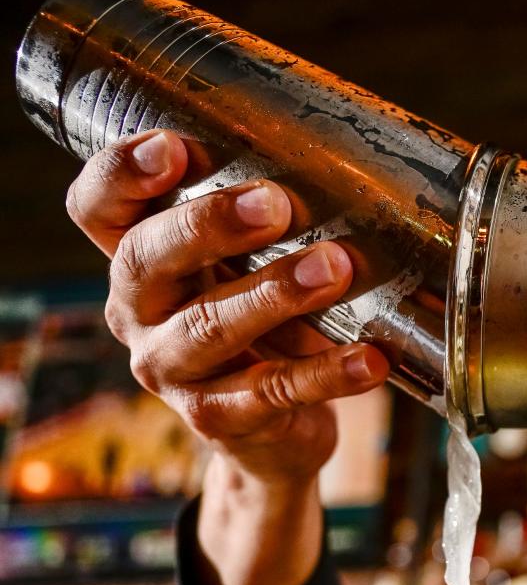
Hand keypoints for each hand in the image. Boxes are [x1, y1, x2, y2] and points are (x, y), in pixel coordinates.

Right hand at [66, 129, 390, 584]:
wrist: (271, 437)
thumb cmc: (265, 330)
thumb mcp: (248, 274)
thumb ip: (260, 229)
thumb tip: (339, 165)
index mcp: (139, 263)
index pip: (98, 209)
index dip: (121, 174)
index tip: (175, 147)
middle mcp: (138, 314)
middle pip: (144, 260)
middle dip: (208, 225)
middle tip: (276, 204)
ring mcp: (171, 372)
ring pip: (209, 327)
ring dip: (275, 294)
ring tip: (336, 269)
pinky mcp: (216, 419)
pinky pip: (272, 391)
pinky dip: (326, 373)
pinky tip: (370, 359)